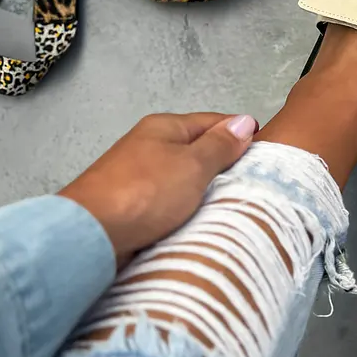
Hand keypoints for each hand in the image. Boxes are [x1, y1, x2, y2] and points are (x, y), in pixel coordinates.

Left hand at [60, 112, 256, 265]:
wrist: (92, 234)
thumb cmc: (145, 193)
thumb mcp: (193, 165)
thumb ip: (219, 146)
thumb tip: (243, 121)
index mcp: (164, 128)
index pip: (211, 122)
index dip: (238, 132)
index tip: (264, 148)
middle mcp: (148, 146)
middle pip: (195, 150)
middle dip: (223, 164)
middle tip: (254, 182)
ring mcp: (137, 177)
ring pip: (182, 179)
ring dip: (203, 190)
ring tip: (232, 205)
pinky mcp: (131, 206)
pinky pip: (168, 202)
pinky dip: (185, 209)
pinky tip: (199, 221)